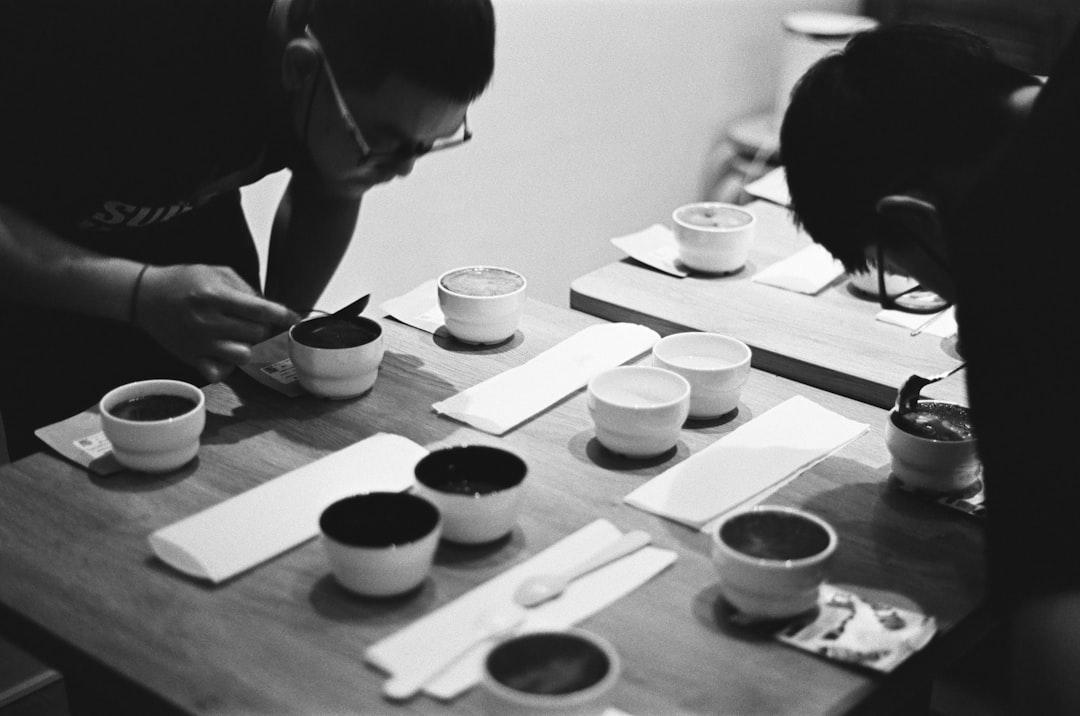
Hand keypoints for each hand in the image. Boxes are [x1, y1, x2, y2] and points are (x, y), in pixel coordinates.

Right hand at [133, 264, 300, 382]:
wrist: (143, 296)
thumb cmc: (183, 281)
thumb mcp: (215, 271)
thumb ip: (244, 287)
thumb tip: (268, 306)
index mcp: (214, 296)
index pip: (260, 310)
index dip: (283, 315)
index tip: (295, 318)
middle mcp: (208, 321)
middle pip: (256, 334)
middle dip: (261, 327)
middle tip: (252, 321)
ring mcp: (199, 343)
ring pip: (243, 355)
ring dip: (246, 345)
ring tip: (236, 336)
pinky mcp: (190, 358)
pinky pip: (220, 373)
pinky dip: (226, 365)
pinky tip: (222, 352)